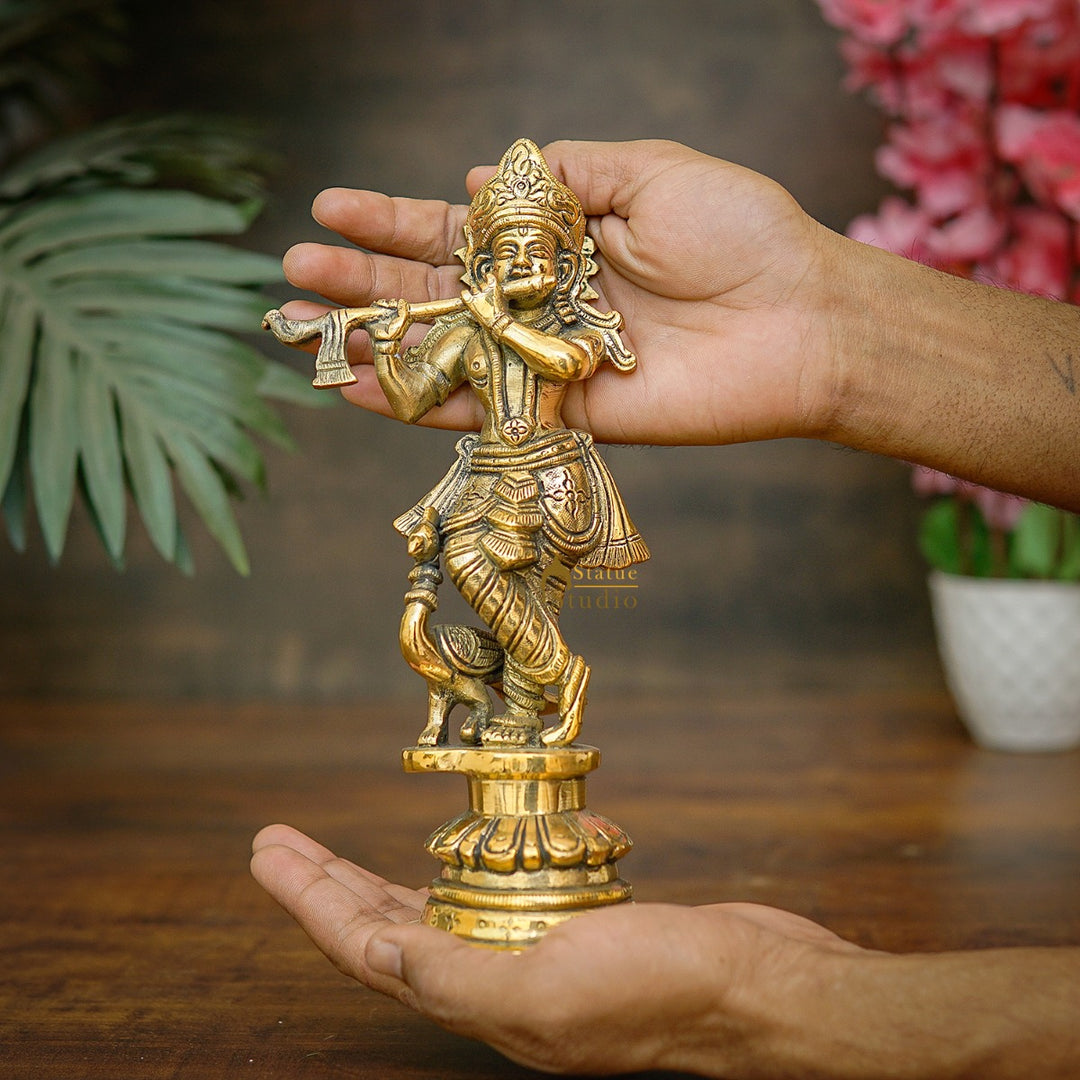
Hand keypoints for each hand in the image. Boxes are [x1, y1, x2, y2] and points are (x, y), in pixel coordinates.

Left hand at [250, 823, 861, 1075]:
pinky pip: (496, 893)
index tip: (269, 851)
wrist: (756, 986)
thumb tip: (377, 952)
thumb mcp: (550, 988)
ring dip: (378, 878)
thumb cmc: (665, 990)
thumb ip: (457, 977)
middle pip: (386, 927)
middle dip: (326, 883)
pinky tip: (450, 852)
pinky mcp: (570, 923)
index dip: (310, 899)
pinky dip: (463, 868)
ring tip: (331, 851)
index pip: (366, 949)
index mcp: (480, 1000)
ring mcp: (532, 951)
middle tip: (279, 840)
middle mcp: (495, 978)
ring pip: (433, 911)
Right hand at [280, 139, 843, 445]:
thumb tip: (478, 179)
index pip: (456, 232)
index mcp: (559, 243)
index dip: (393, 221)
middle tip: (291, 273)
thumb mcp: (648, 171)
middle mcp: (543, 303)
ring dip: (371, 343)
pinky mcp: (564, 415)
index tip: (329, 207)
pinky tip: (358, 390)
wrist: (799, 319)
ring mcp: (548, 361)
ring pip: (444, 354)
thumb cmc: (741, 233)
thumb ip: (565, 176)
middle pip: (434, 294)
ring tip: (298, 331)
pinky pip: (481, 410)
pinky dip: (420, 404)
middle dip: (361, 282)